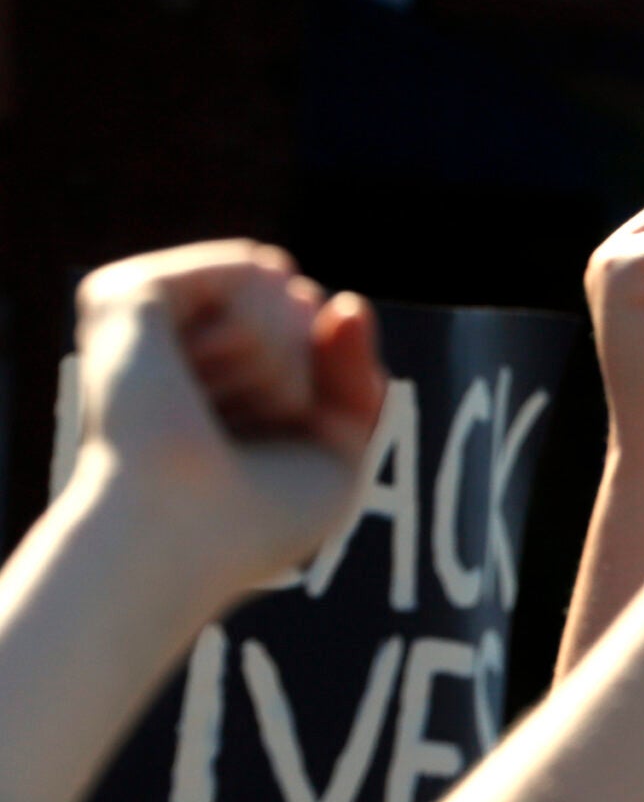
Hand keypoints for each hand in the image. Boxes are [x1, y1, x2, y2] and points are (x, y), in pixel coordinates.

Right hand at [73, 240, 383, 585]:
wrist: (183, 532)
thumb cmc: (258, 518)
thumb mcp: (339, 452)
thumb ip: (357, 376)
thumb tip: (344, 302)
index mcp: (212, 381)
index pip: (316, 333)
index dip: (320, 393)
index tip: (269, 448)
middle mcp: (176, 344)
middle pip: (304, 307)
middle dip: (297, 378)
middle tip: (235, 434)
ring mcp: (149, 319)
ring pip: (279, 289)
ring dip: (272, 366)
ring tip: (207, 413)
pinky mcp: (128, 294)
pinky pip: (248, 270)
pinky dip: (252, 331)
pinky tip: (196, 378)